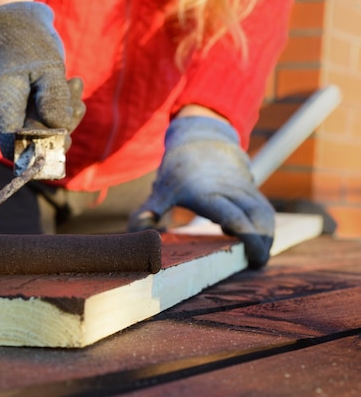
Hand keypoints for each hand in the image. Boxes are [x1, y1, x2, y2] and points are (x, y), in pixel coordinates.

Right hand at [0, 2, 82, 158]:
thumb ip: (54, 99)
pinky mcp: (5, 102)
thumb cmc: (26, 39)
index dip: (39, 151)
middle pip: (28, 137)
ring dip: (58, 111)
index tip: (65, 138)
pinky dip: (49, 104)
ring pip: (31, 124)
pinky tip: (66, 85)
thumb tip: (59, 131)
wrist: (6, 17)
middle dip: (59, 123)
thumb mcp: (49, 65)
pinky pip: (28, 112)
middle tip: (79, 100)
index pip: (13, 147)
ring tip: (75, 84)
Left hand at [128, 116, 274, 268]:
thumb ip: (148, 211)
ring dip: (267, 236)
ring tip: (257, 256)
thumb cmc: (178, 171)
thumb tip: (138, 230)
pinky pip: (264, 208)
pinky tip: (257, 241)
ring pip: (264, 213)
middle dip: (262, 243)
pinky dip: (265, 226)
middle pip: (257, 217)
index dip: (249, 238)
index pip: (235, 217)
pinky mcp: (251, 188)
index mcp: (206, 194)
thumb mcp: (161, 189)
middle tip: (256, 264)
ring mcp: (243, 187)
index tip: (254, 258)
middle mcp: (229, 189)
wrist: (200, 141)